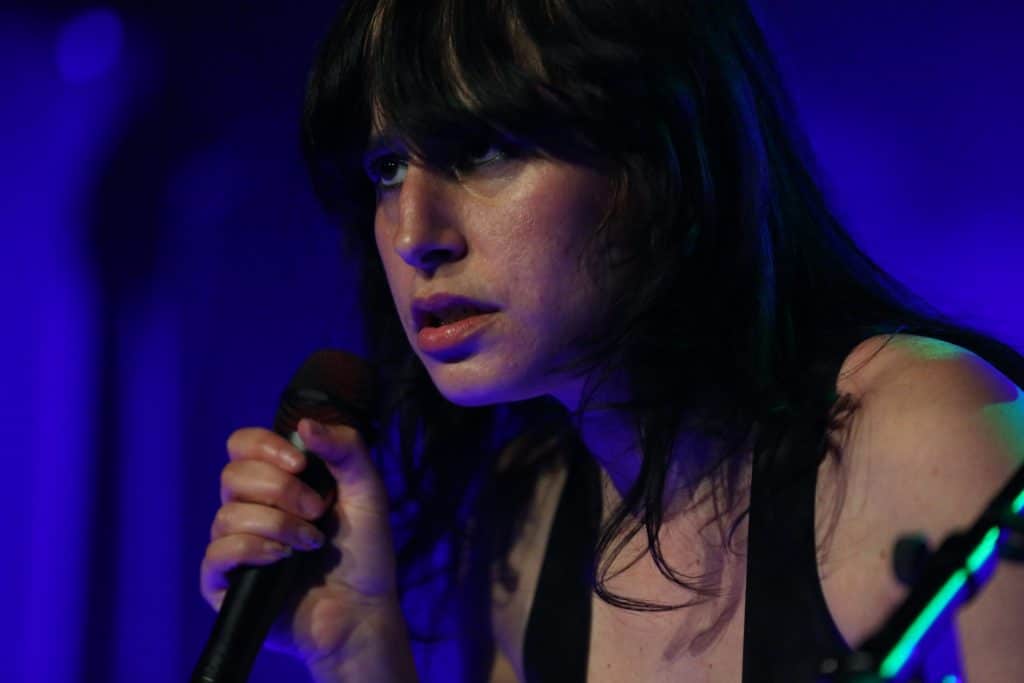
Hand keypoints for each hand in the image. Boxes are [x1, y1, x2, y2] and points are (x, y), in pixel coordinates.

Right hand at [200, 418, 411, 676]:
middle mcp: (250, 509)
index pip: (243, 445)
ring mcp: (236, 546)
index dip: (264, 446)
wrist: (363, 609)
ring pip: (227, 514)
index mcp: (277, 482)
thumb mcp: (367, 489)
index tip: (301, 463)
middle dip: (280, 489)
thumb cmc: (365, 551)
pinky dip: (251, 549)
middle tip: (317, 511)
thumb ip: (344, 448)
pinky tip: (281, 559)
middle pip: (233, 475)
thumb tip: (303, 424)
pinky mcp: (225, 583)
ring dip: (277, 524)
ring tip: (311, 543)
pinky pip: (216, 553)